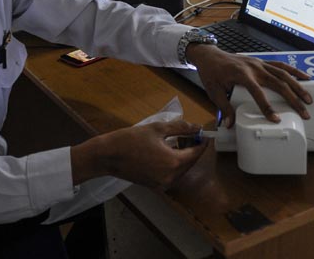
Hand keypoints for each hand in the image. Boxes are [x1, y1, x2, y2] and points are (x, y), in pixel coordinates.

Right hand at [70, 120, 206, 187]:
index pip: (196, 153)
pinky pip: (171, 174)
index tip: (205, 134)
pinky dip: (173, 164)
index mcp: (174, 162)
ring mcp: (163, 184)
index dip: (202, 143)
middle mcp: (171, 177)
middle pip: (190, 163)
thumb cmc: (131, 139)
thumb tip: (196, 127)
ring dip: (183, 157)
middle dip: (193, 149)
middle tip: (191, 135)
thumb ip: (180, 128)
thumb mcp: (157, 129)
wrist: (108, 156)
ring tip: (178, 141)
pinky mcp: (155, 186)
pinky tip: (167, 151)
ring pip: (181, 170)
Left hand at [186, 45, 311, 127]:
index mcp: (242, 75)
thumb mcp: (214, 91)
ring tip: (309, 99)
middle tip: (304, 112)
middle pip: (278, 83)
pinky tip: (305, 77)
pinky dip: (294, 71)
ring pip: (283, 74)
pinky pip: (281, 66)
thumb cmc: (211, 73)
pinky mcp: (261, 62)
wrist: (209, 55)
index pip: (258, 93)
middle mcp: (254, 68)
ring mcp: (259, 63)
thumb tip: (230, 125)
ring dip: (297, 86)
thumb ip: (224, 108)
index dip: (267, 107)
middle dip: (293, 99)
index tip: (275, 119)